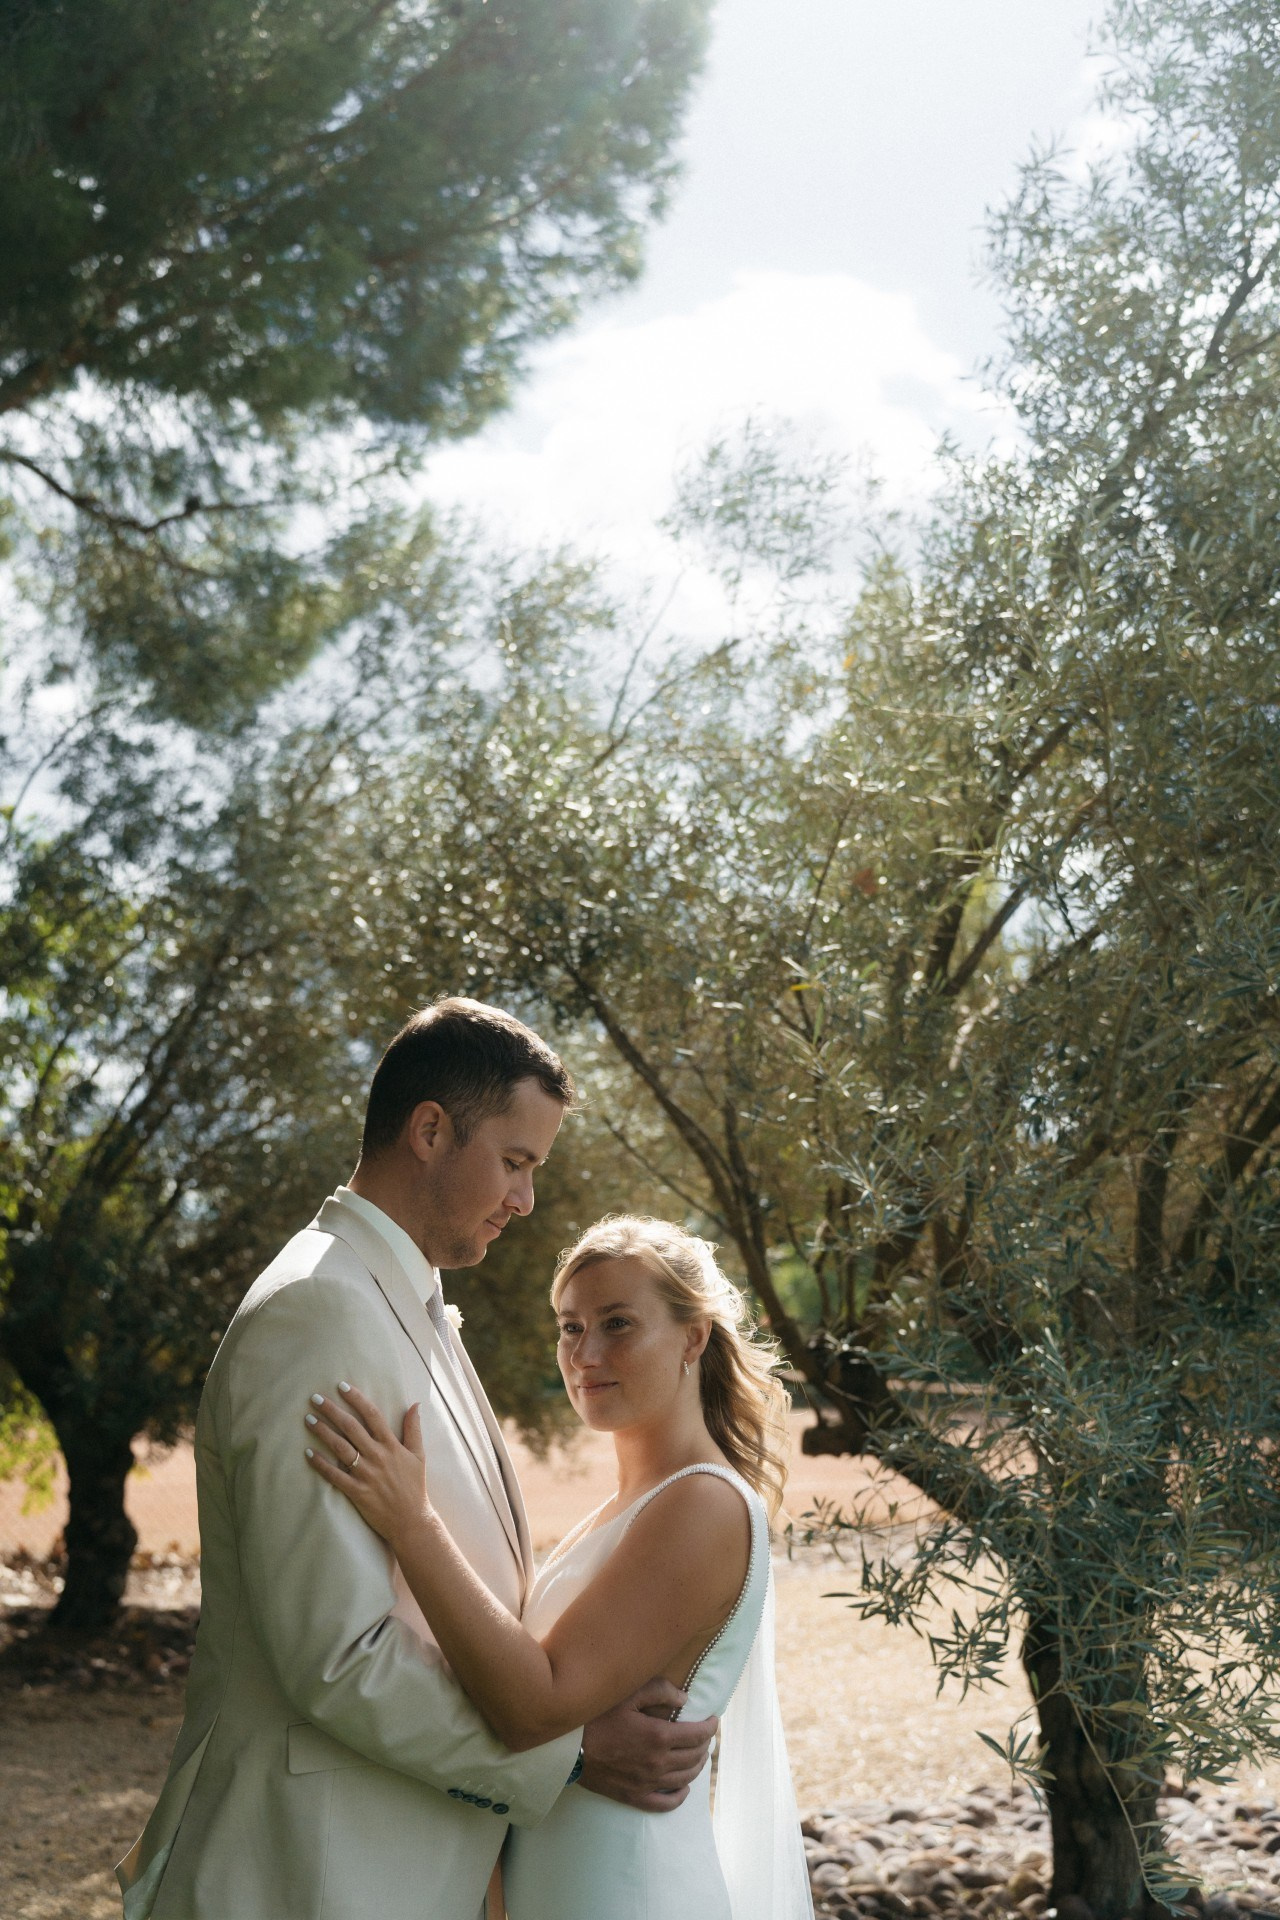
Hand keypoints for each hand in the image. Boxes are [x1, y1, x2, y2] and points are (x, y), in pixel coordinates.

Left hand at [304, 1383, 429, 1547]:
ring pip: (340, 1448)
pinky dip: (320, 1464)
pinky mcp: (357, 1492)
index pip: (372, 1415)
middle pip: (351, 1427)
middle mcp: (377, 1456)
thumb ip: (414, 1428)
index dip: (356, 1399)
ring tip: (308, 1420)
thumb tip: (416, 1404)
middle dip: (332, 1410)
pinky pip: (334, 1475)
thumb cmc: (415, 1486)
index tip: (342, 1386)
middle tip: (314, 1398)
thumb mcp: (418, 1455)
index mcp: (392, 1445)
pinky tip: (308, 1453)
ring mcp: (366, 1474)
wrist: (411, 1521)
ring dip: (323, 1432)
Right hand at [578, 1678, 717, 1811]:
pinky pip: (666, 1803)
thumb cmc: (597, 1715)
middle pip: (694, 1757)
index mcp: (659, 1736)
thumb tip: (685, 1699)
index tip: (714, 1719)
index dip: (710, 1727)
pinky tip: (684, 1788)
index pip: (697, 1734)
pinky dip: (680, 1796)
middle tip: (706, 1736)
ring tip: (699, 1755)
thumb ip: (660, 1691)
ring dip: (697, 1766)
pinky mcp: (634, 1797)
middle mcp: (658, 1763)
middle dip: (705, 1745)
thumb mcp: (629, 1694)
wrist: (568, 1748)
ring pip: (685, 1778)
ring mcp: (647, 1783)